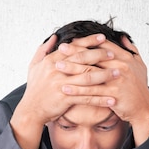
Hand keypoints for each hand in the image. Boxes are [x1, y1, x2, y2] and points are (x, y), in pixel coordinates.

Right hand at [10, 34, 115, 148]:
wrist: (30, 110)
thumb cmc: (34, 89)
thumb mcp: (34, 66)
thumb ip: (43, 50)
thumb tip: (54, 37)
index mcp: (51, 60)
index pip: (73, 47)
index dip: (89, 41)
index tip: (102, 37)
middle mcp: (57, 70)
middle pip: (83, 59)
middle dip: (100, 55)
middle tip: (114, 53)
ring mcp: (61, 84)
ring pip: (87, 77)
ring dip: (105, 75)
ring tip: (118, 73)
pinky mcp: (65, 98)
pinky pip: (87, 98)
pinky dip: (100, 99)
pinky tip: (112, 99)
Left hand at [60, 35, 148, 144]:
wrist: (144, 109)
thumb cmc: (140, 88)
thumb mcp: (140, 65)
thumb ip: (131, 50)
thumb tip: (122, 37)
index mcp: (126, 58)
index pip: (103, 46)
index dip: (87, 42)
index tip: (73, 39)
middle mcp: (121, 67)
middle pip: (94, 56)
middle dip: (75, 52)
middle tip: (60, 49)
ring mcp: (117, 81)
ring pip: (90, 73)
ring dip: (72, 69)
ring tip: (58, 67)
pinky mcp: (113, 95)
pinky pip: (91, 92)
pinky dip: (77, 90)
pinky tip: (66, 88)